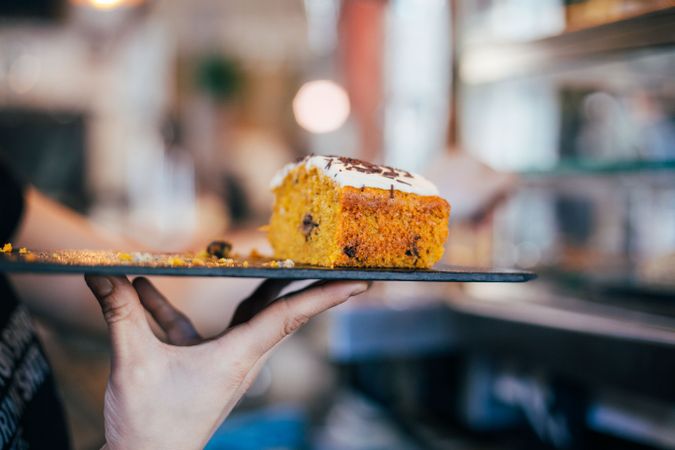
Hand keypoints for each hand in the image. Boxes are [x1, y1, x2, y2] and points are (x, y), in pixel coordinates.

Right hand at [85, 275, 369, 449]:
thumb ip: (121, 313)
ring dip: (253, 288)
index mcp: (239, 355)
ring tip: (265, 256)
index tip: (359, 281)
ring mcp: (222, 362)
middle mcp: (240, 357)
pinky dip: (173, 308)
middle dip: (308, 286)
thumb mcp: (135, 362)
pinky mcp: (199, 366)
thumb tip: (100, 272)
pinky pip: (194, 328)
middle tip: (334, 262)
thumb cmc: (148, 425)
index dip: (325, 294)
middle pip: (283, 312)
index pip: (292, 315)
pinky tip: (143, 287)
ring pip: (246, 316)